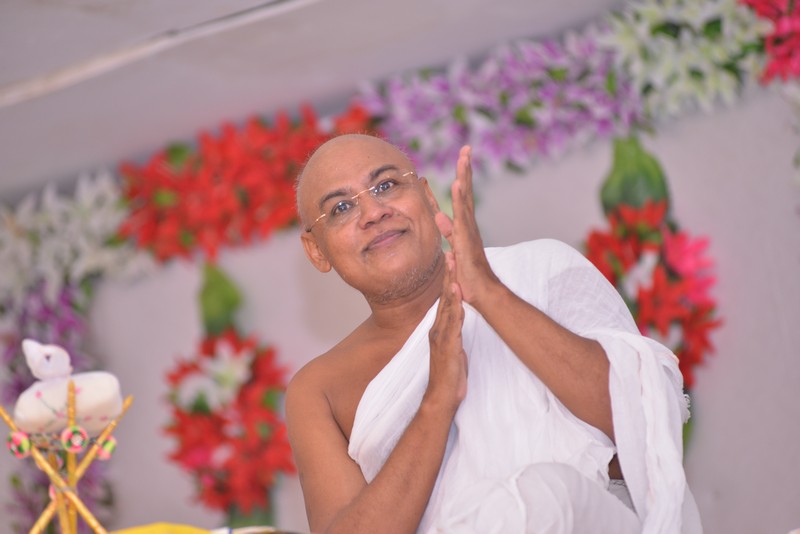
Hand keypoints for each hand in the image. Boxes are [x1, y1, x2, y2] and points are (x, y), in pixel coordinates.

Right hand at [426, 251, 466, 412]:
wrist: (442, 396)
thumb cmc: (449, 376)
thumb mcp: (453, 351)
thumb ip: (454, 336)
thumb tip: (458, 326)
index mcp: (439, 330)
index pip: (444, 301)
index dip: (447, 281)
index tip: (450, 263)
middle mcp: (438, 330)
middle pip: (443, 298)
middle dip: (447, 276)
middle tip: (449, 254)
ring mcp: (441, 337)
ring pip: (447, 307)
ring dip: (450, 286)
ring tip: (453, 267)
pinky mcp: (447, 346)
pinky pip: (452, 324)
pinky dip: (455, 308)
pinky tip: (457, 296)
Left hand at [435, 146, 499, 308]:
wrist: (483, 294)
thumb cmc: (468, 277)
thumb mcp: (453, 250)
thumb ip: (447, 233)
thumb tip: (438, 217)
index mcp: (463, 227)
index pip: (458, 199)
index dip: (457, 181)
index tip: (456, 162)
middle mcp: (467, 225)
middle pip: (465, 192)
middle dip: (465, 170)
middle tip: (466, 148)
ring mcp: (468, 231)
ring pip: (466, 199)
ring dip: (464, 177)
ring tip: (464, 157)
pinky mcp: (467, 238)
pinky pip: (462, 215)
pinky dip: (460, 199)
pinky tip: (458, 183)